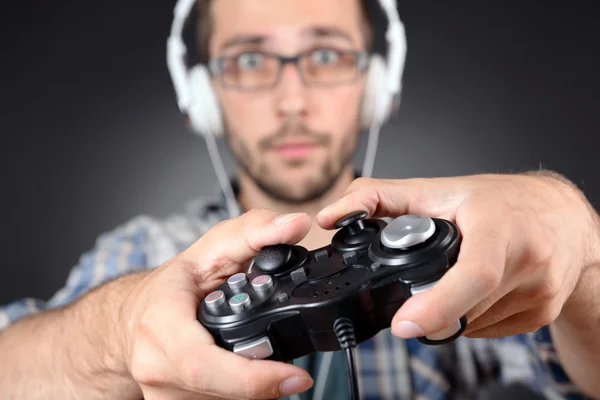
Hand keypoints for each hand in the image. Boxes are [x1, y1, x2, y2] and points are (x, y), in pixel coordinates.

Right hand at [119, 210, 313, 398]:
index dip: (253, 377)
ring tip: (261, 359)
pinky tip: (241, 369)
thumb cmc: (172, 286)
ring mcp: (162, 394)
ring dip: (253, 386)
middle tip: (292, 371)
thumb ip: (254, 231)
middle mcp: (156, 365)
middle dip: (263, 381)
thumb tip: (295, 225)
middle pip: (222, 390)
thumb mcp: (210, 249)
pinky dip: (238, 390)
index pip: (204, 363)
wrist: (135, 318)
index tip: (296, 378)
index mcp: (159, 324)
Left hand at [316, 173, 599, 338]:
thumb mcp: (438, 188)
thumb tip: (330, 217)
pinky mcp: (542, 315)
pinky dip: (469, 317)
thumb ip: (378, 198)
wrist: (560, 216)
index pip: (474, 273)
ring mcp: (539, 293)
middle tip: (415, 299)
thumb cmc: (501, 201)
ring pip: (474, 323)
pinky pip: (489, 330)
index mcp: (500, 226)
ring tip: (452, 281)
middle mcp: (528, 262)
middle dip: (432, 306)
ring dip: (450, 312)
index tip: (404, 324)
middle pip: (465, 306)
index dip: (437, 303)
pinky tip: (471, 292)